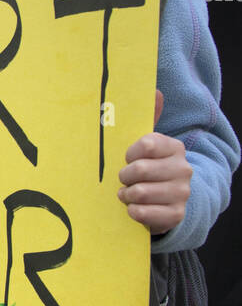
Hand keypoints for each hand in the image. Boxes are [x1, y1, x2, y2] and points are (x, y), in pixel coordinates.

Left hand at [118, 91, 191, 232]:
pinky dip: (133, 211)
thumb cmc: (149, 168)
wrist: (166, 201)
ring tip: (127, 193)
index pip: (146, 145)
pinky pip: (144, 213)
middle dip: (124, 176)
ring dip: (126, 195)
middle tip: (123, 179)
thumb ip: (149, 119)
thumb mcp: (147, 146)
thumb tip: (156, 91)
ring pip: (140, 192)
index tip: (126, 158)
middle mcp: (183, 169)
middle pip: (141, 170)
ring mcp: (181, 192)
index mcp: (174, 148)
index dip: (129, 154)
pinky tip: (133, 208)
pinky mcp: (176, 214)